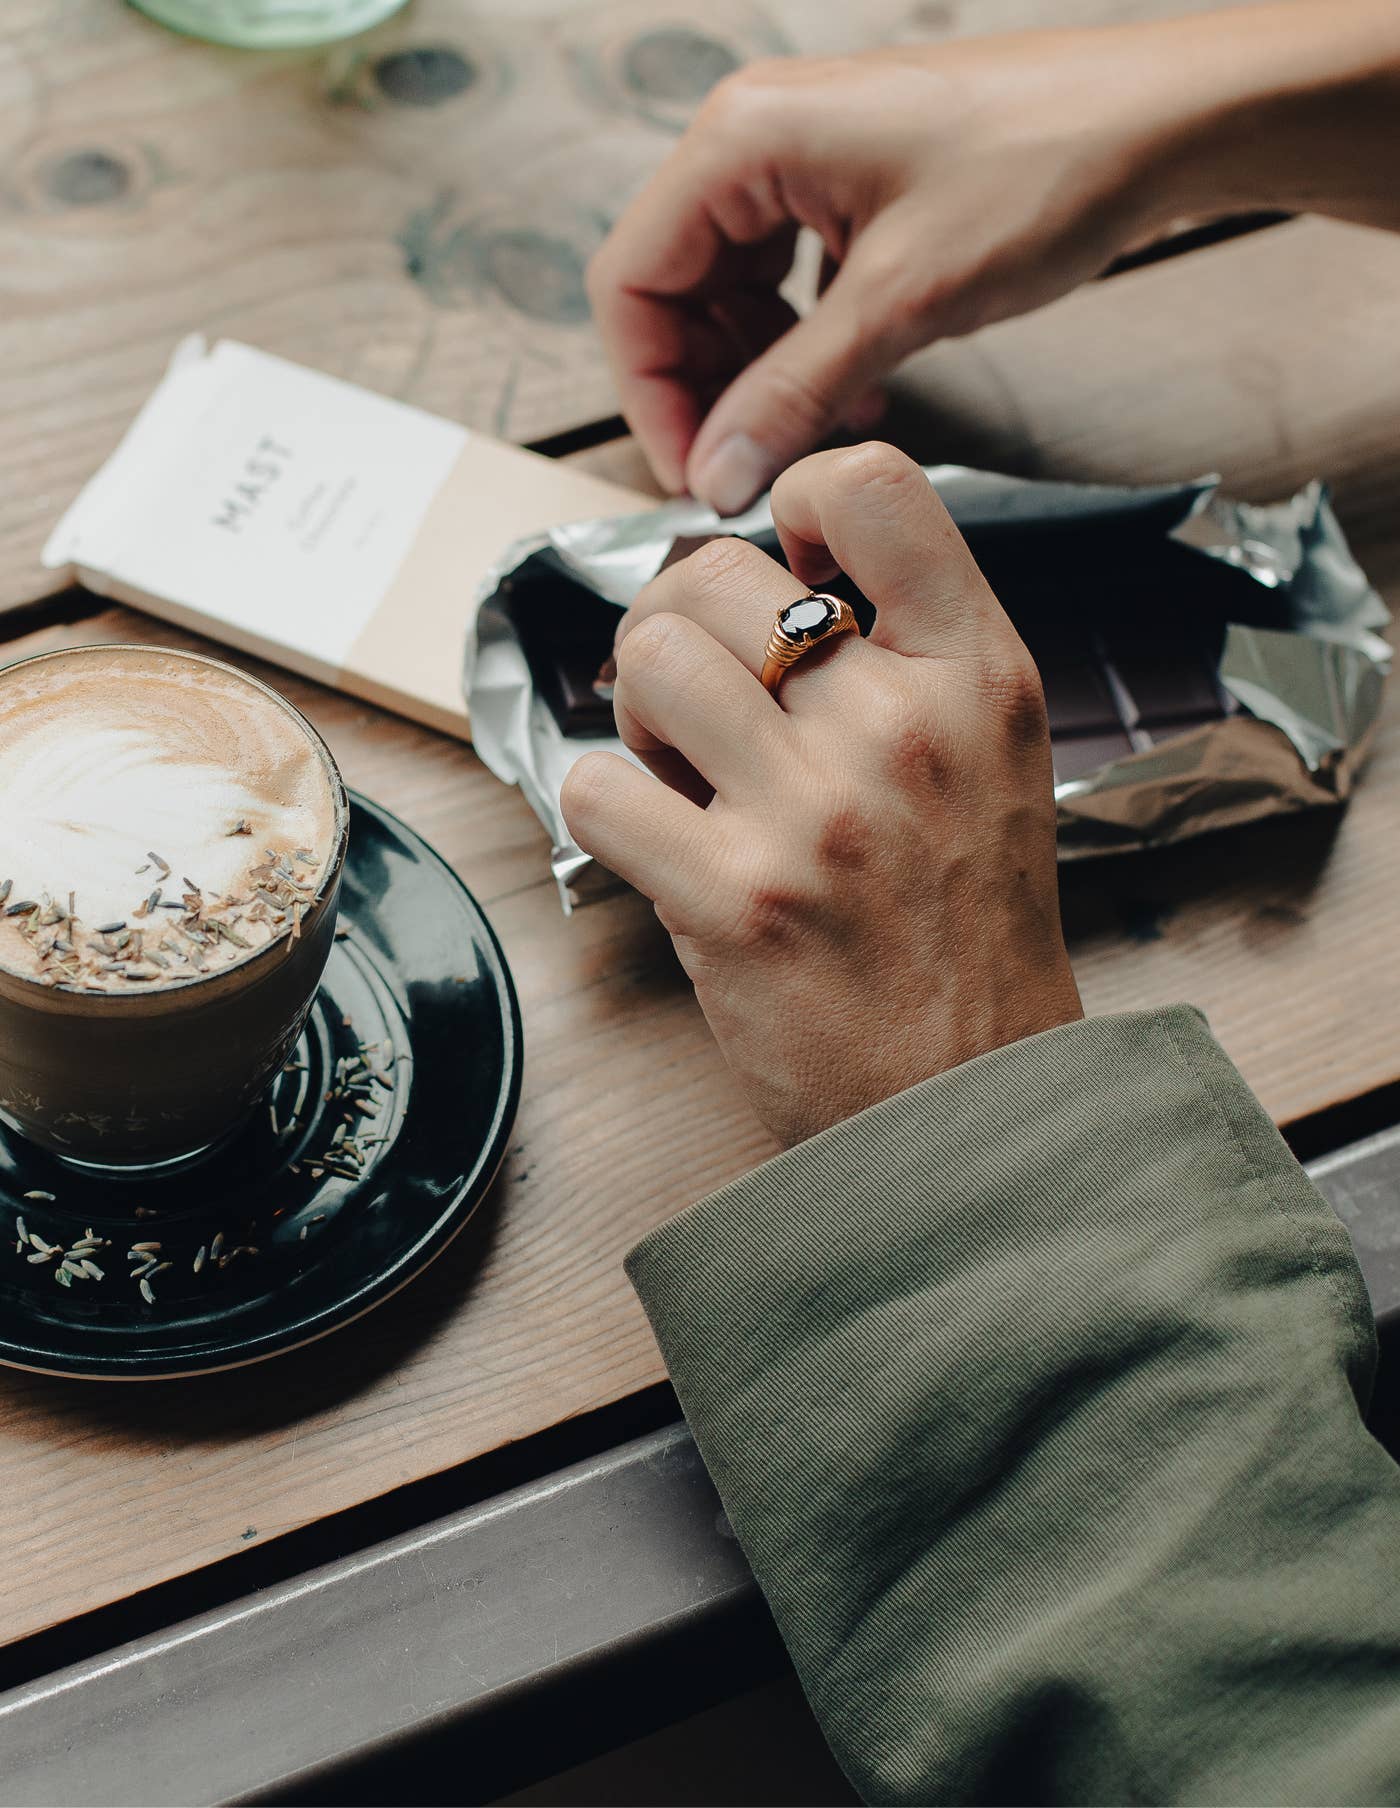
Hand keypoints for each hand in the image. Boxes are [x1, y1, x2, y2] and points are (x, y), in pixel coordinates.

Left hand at [560, 444, 1082, 1148]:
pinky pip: (593, 787)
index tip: (783, 571)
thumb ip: (907, 654)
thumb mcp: (992, 759)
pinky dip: (604, 808)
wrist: (971, 1097)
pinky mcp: (735, 899)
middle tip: (703, 704)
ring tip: (679, 770)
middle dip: (680, 629)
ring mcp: (816, 812)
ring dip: (638, 713)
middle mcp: (902, 726)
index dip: (793, 501)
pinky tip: (655, 840)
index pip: (870, 487)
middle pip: (712, 575)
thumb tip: (770, 571)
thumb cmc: (966, 928)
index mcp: (977, 675)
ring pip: (647, 660)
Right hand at [588, 4, 1399, 514]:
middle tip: (748, 474)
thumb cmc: (1041, 169)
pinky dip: (806, 350)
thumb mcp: (901, 303)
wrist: (1161, 121)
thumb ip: (793, 393)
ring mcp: (803, 160)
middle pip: (671, 291)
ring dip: (761, 378)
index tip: (692, 475)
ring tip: (819, 435)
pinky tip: (857, 397)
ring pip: (728, 296)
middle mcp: (756, 137)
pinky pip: (788, 285)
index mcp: (742, 139)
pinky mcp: (848, 187)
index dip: (647, 393)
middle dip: (704, 391)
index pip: (629, 282)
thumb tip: (714, 475)